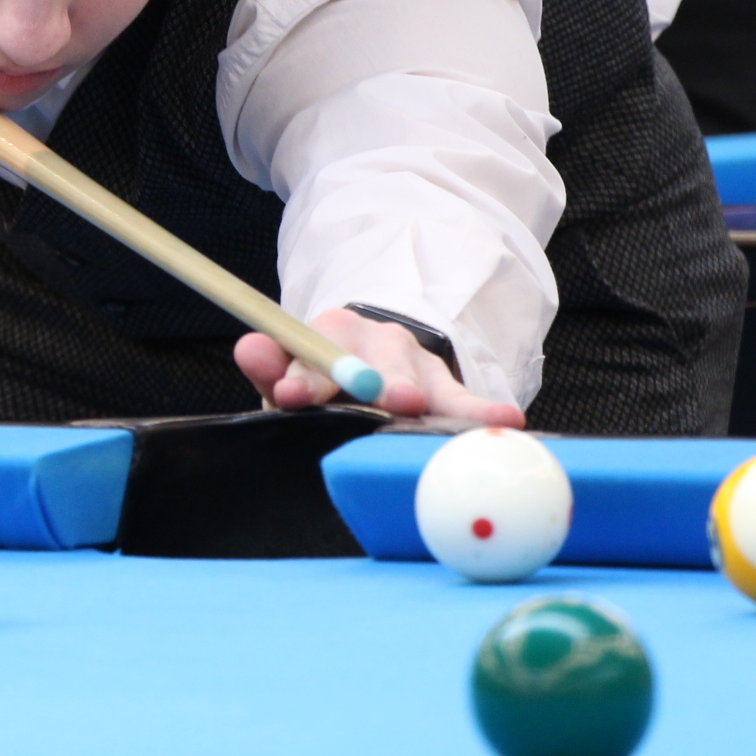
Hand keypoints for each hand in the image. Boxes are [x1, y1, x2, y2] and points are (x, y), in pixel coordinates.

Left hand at [234, 307, 525, 424]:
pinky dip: (482, 412)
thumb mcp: (293, 377)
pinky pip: (463, 400)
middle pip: (377, 362)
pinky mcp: (445, 386)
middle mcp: (376, 341)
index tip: (292, 396)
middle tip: (384, 399)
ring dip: (427, 395)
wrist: (369, 364)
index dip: (305, 378)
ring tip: (424, 407)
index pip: (316, 354)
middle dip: (376, 380)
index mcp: (331, 334)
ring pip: (420, 378)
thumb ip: (274, 369)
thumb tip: (248, 346)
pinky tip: (507, 421)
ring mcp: (414, 361)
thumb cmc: (324, 383)